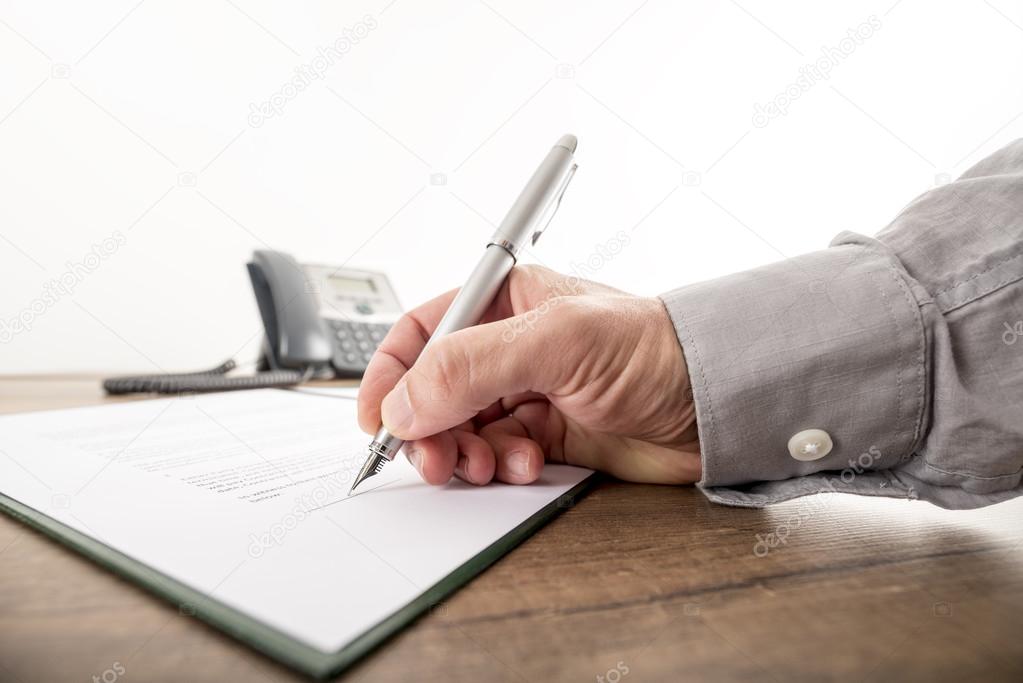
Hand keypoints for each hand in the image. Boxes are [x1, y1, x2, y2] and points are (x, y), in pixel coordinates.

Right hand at [357, 265, 700, 485]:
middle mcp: (511, 347)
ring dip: (463, 452)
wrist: (720, 403)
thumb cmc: (657, 348)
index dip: (391, 373)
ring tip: (487, 463)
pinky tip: (528, 463)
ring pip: (462, 428)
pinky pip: (498, 455)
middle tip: (433, 458)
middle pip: (434, 389)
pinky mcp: (550, 434)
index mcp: (506, 303)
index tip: (375, 418)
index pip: (423, 332)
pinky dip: (500, 466)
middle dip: (426, 426)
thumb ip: (473, 366)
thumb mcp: (556, 342)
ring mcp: (529, 393)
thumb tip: (403, 402)